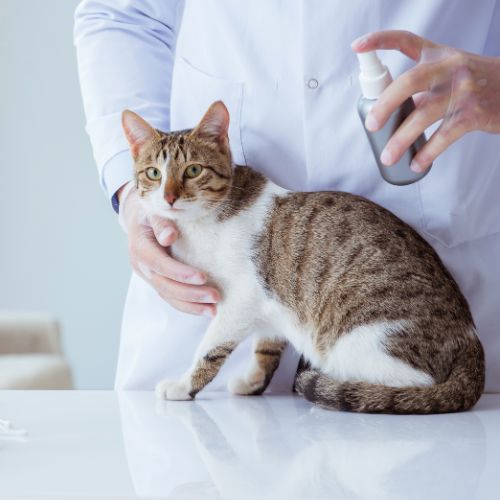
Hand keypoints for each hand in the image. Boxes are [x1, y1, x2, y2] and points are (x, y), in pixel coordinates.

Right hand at [118, 183, 219, 316]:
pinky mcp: (157, 280)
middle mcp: (141, 265)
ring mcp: (148, 275)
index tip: (202, 277)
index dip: (179, 273)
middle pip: (164, 285)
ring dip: (191, 305)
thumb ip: (161, 222)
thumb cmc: (152, 209)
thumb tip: (169, 237)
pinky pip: (171, 297)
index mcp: (140, 246)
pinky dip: (188, 305)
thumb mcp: (155, 209)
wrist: (140, 215)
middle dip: (191, 294)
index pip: (158, 263)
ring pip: (168, 295)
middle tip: (215, 297)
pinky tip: (205, 309)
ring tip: (214, 310)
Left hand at [352, 30, 499, 171]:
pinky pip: (442, 137)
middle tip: (371, 126)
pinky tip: (416, 164)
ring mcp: (462, 91)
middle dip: (384, 106)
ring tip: (387, 157)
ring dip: (400, 141)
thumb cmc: (473, 82)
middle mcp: (449, 67)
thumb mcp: (449, 72)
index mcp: (438, 54)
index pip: (406, 40)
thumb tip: (389, 113)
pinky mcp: (472, 114)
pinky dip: (426, 154)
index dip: (380, 40)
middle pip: (409, 82)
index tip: (357, 46)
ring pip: (422, 116)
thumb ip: (421, 86)